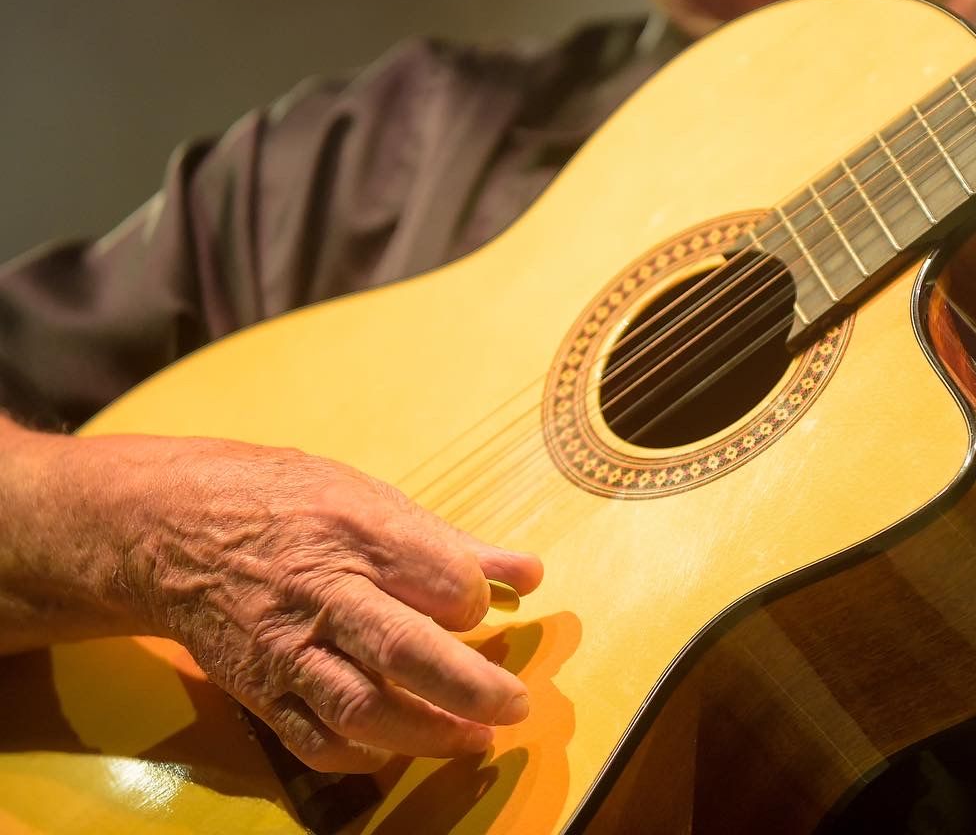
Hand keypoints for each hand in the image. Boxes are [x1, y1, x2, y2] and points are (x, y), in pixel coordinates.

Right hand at [81, 433, 542, 772]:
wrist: (170, 527)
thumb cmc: (286, 502)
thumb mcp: (369, 497)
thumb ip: (452, 543)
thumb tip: (528, 573)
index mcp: (358, 534)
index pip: (442, 580)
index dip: (475, 599)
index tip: (481, 604)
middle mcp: (322, 595)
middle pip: (406, 651)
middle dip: (471, 687)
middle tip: (516, 704)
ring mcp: (287, 649)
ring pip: (362, 708)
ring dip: (429, 734)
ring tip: (477, 737)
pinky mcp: (259, 690)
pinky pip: (315, 740)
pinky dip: (364, 755)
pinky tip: (402, 748)